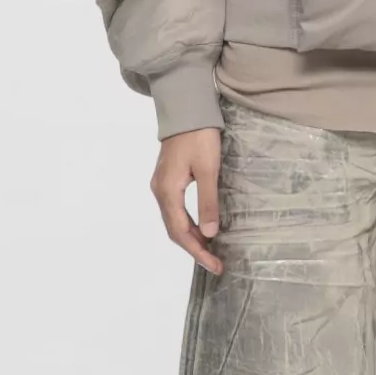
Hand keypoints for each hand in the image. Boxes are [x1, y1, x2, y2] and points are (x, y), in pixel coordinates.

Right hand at [150, 128, 223, 274]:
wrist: (185, 109)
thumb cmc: (198, 136)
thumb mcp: (208, 170)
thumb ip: (208, 202)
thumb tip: (210, 234)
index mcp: (167, 191)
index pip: (181, 232)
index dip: (198, 252)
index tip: (215, 265)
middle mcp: (160, 192)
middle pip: (175, 231)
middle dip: (195, 250)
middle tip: (216, 263)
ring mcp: (162, 186)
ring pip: (174, 222)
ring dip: (192, 239)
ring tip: (211, 251)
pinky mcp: (167, 181)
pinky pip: (176, 211)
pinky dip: (189, 226)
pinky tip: (202, 230)